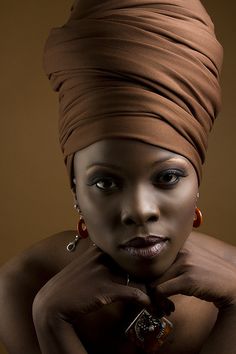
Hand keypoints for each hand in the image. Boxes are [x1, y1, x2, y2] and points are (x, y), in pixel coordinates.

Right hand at [33, 245, 150, 324]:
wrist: (53, 302)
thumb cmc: (69, 285)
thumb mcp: (84, 266)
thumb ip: (99, 260)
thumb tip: (117, 263)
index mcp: (97, 249)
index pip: (127, 249)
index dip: (141, 260)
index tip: (153, 268)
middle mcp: (102, 257)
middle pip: (134, 262)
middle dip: (150, 275)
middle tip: (161, 286)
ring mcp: (103, 271)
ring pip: (137, 277)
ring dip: (151, 291)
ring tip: (160, 300)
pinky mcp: (104, 288)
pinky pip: (132, 292)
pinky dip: (143, 299)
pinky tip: (148, 305)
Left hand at [149, 237, 235, 308]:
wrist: (232, 284)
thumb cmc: (209, 273)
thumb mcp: (191, 257)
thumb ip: (173, 257)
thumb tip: (149, 268)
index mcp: (180, 242)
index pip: (152, 256)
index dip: (149, 274)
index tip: (153, 285)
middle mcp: (181, 248)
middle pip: (151, 269)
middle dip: (150, 287)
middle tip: (156, 299)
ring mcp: (185, 263)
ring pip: (153, 281)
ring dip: (155, 297)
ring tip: (164, 304)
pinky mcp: (188, 279)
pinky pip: (160, 290)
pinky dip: (160, 302)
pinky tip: (169, 307)